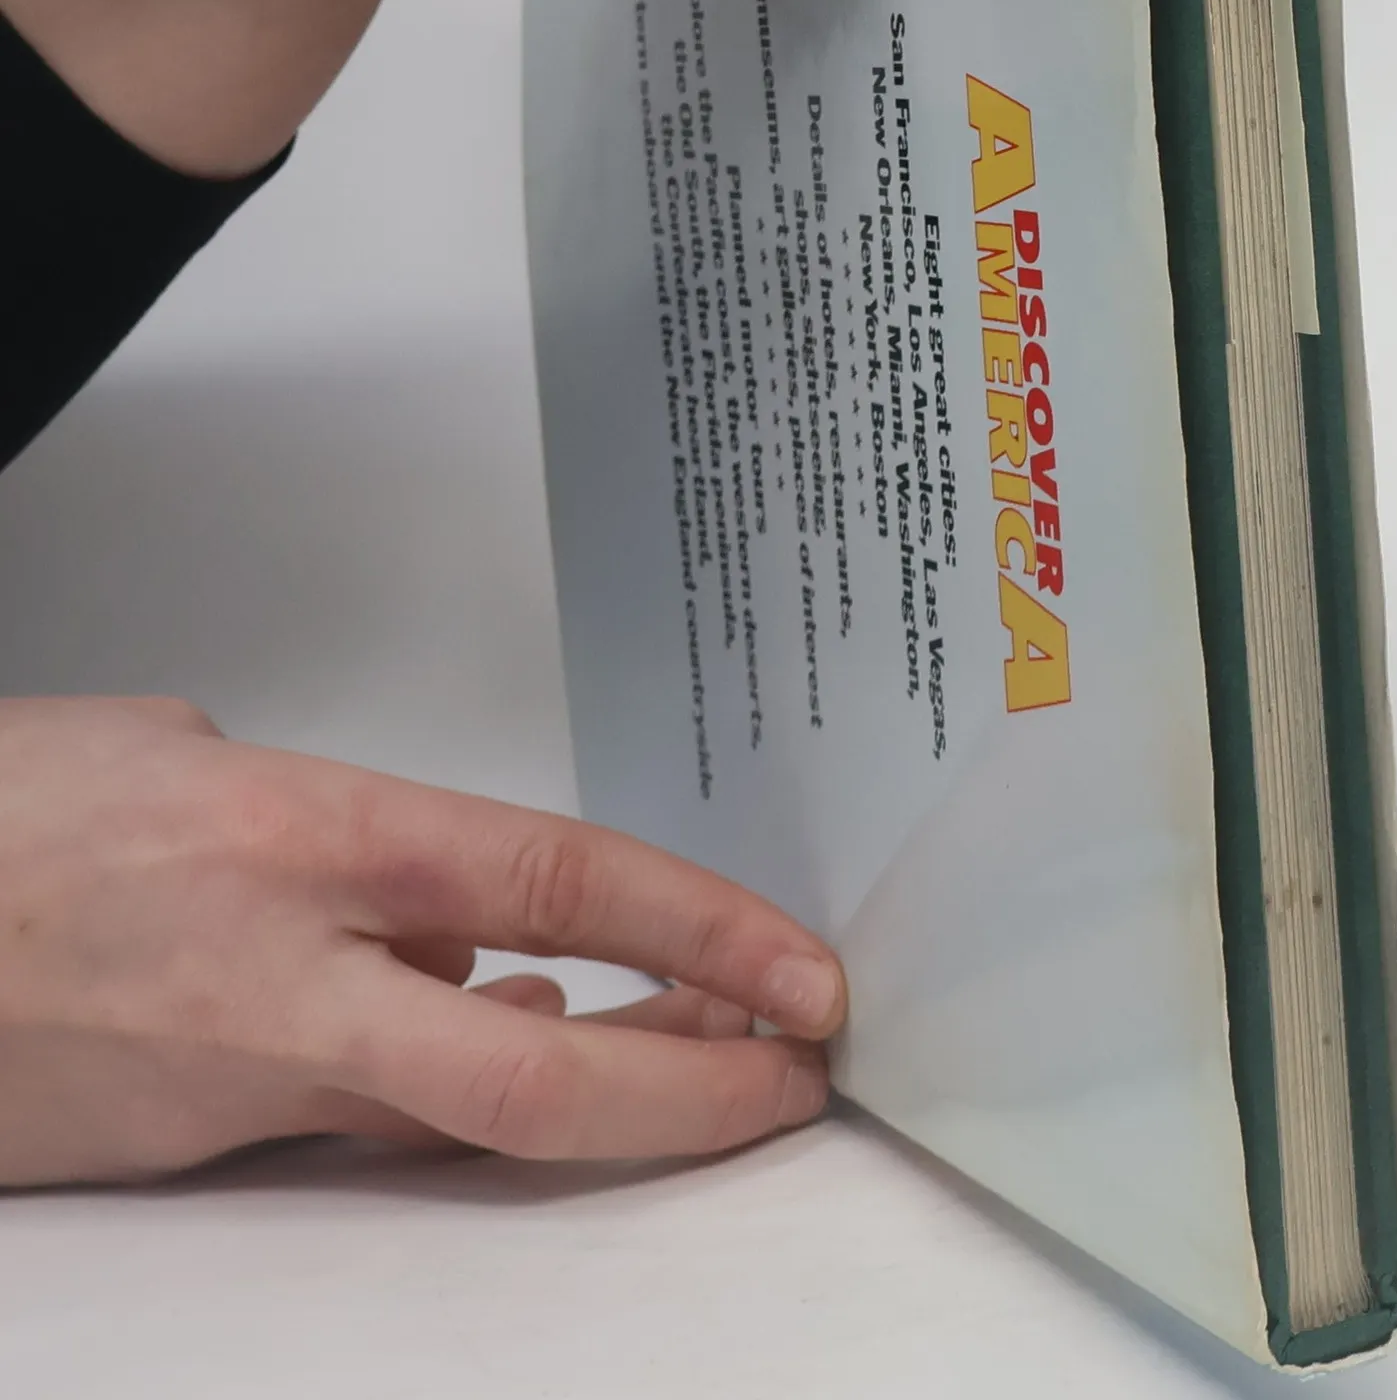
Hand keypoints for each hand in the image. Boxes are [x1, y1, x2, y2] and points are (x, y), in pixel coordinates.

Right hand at [0, 695, 846, 1185]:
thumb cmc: (2, 814)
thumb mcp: (190, 762)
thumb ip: (351, 847)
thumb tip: (467, 925)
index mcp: (301, 839)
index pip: (558, 881)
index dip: (702, 933)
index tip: (801, 976)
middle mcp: (282, 982)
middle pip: (530, 1079)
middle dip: (688, 1095)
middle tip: (794, 1079)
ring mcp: (233, 1087)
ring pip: (459, 1115)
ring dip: (594, 1081)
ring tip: (699, 1047)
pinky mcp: (186, 1150)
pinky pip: (362, 1128)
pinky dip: (459, 1090)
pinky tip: (512, 1032)